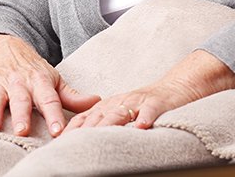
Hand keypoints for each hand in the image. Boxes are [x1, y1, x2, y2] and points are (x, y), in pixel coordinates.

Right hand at [0, 34, 99, 136]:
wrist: (3, 45)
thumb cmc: (31, 69)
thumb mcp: (53, 78)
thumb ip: (72, 95)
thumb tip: (97, 102)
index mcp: (39, 82)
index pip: (49, 100)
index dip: (54, 115)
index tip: (59, 132)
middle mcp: (18, 83)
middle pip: (20, 100)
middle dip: (21, 114)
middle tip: (22, 130)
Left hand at [64, 80, 197, 131]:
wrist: (174, 89)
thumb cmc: (145, 106)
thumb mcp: (120, 112)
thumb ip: (102, 123)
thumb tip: (82, 142)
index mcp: (107, 105)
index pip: (84, 117)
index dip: (71, 130)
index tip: (59, 143)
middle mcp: (119, 102)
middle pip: (97, 117)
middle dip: (83, 131)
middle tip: (71, 146)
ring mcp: (137, 102)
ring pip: (119, 113)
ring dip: (107, 125)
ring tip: (97, 139)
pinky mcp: (156, 104)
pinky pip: (149, 111)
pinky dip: (144, 118)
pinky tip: (140, 127)